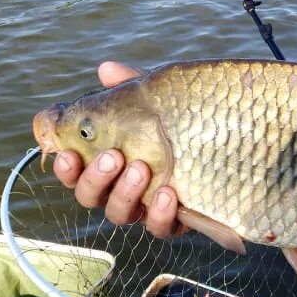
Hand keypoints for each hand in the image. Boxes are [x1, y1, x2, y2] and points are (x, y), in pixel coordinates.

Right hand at [53, 61, 184, 235]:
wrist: (230, 144)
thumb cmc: (182, 121)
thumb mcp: (160, 99)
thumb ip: (132, 86)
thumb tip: (106, 68)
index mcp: (109, 161)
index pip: (75, 171)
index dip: (66, 167)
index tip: (68, 154)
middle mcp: (120, 187)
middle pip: (89, 196)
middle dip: (95, 178)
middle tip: (113, 156)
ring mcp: (145, 207)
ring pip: (119, 214)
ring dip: (124, 193)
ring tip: (139, 168)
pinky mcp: (174, 221)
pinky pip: (160, 228)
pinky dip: (159, 214)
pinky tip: (167, 193)